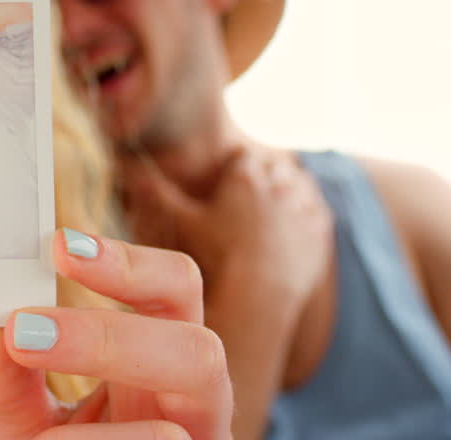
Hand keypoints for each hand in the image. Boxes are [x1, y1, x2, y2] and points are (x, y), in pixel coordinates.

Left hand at [0, 230, 231, 438]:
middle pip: (200, 350)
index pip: (175, 289)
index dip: (129, 262)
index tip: (59, 247)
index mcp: (162, 364)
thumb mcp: (25, 422)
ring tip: (41, 438)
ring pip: (177, 436)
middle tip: (24, 332)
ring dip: (99, 435)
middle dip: (110, 339)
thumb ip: (10, 381)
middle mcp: (195, 406)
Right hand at [122, 148, 331, 304]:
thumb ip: (158, 195)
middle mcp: (279, 186)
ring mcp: (303, 208)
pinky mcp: (319, 232)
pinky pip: (318, 209)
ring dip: (287, 187)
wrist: (260, 293)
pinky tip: (295, 221)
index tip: (225, 176)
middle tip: (246, 191)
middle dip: (262, 173)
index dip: (233, 164)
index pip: (242, 157)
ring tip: (271, 203)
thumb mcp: (181, 224)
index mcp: (245, 179)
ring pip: (299, 183)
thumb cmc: (217, 256)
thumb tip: (131, 171)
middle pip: (273, 165)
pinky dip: (308, 211)